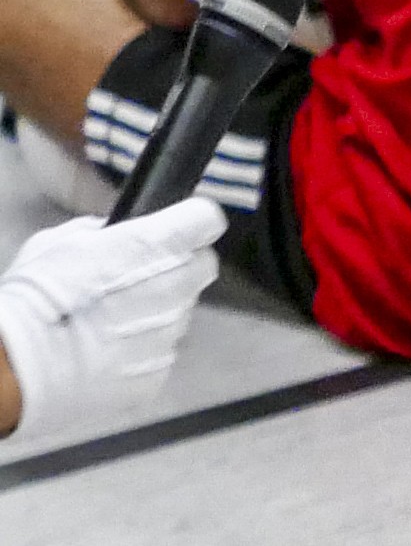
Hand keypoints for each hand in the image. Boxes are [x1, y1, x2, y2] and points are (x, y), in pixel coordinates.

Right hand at [0, 204, 222, 448]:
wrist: (13, 370)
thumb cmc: (33, 302)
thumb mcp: (59, 243)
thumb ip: (102, 234)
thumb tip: (112, 238)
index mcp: (156, 245)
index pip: (206, 220)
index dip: (190, 225)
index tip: (177, 230)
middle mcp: (174, 287)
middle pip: (199, 268)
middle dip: (175, 269)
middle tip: (134, 279)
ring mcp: (168, 335)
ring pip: (179, 313)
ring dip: (155, 313)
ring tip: (106, 324)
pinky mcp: (155, 375)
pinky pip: (158, 353)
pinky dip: (138, 352)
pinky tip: (102, 354)